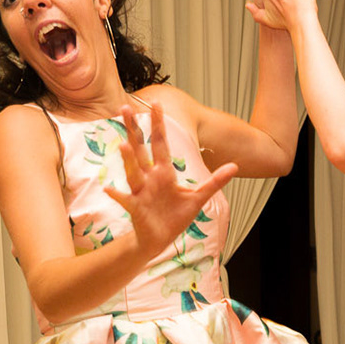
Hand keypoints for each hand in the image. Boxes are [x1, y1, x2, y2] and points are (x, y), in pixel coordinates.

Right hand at [102, 102, 236, 255]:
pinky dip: (117, 195)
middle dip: (134, 130)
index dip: (158, 124)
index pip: (160, 143)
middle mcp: (149, 178)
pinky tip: (109, 189)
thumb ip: (215, 181)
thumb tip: (235, 166)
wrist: (160, 239)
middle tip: (125, 109)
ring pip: (133, 172)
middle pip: (140, 150)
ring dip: (128, 160)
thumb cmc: (175, 217)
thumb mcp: (198, 198)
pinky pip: (126, 200)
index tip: (156, 103)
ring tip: (123, 145)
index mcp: (164, 172)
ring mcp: (141, 192)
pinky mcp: (136, 208)